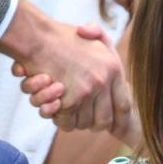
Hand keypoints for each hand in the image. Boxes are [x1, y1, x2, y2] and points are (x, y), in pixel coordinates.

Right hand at [0, 0, 129, 131]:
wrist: (37, 36)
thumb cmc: (60, 35)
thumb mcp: (91, 35)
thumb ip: (101, 38)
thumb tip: (102, 50)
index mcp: (114, 68)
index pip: (125, 106)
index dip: (121, 122)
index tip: (116, 128)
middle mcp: (103, 82)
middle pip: (104, 121)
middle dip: (94, 125)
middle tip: (86, 122)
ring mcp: (86, 92)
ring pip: (84, 123)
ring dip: (74, 121)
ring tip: (66, 110)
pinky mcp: (68, 100)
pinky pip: (66, 121)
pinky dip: (60, 119)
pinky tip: (55, 108)